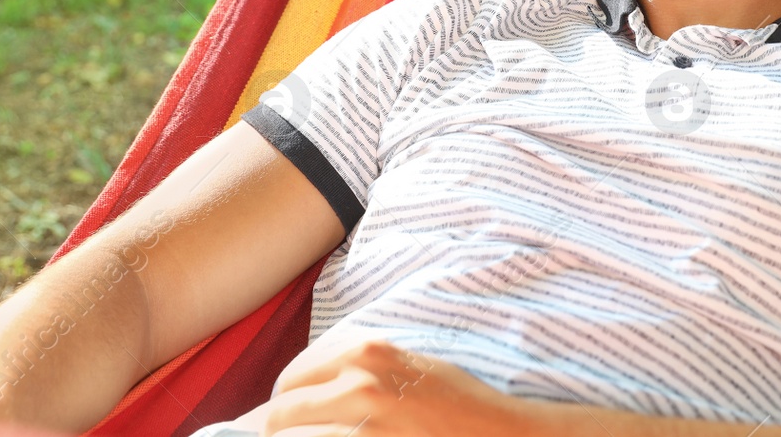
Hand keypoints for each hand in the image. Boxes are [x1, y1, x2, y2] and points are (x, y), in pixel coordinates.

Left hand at [256, 339, 540, 436]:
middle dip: (280, 431)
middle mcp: (359, 383)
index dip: (285, 402)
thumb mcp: (406, 367)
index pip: (292, 377)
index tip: (289, 419)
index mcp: (366, 352)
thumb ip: (359, 369)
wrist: (501, 434)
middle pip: (282, 413)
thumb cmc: (457, 403)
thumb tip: (306, 389)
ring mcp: (364, 425)